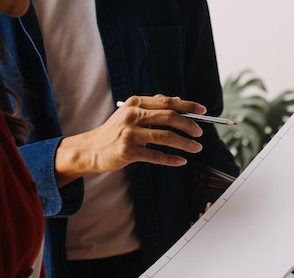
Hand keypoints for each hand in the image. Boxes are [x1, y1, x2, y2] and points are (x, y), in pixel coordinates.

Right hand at [54, 95, 205, 185]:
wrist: (91, 149)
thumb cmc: (114, 132)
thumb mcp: (130, 114)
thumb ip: (151, 108)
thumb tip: (177, 102)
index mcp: (135, 103)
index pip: (166, 102)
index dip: (187, 106)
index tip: (203, 111)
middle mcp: (132, 116)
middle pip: (169, 117)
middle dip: (189, 125)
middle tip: (200, 133)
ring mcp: (129, 134)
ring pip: (165, 137)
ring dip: (184, 143)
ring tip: (196, 148)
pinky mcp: (127, 151)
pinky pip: (155, 155)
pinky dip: (171, 159)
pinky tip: (181, 161)